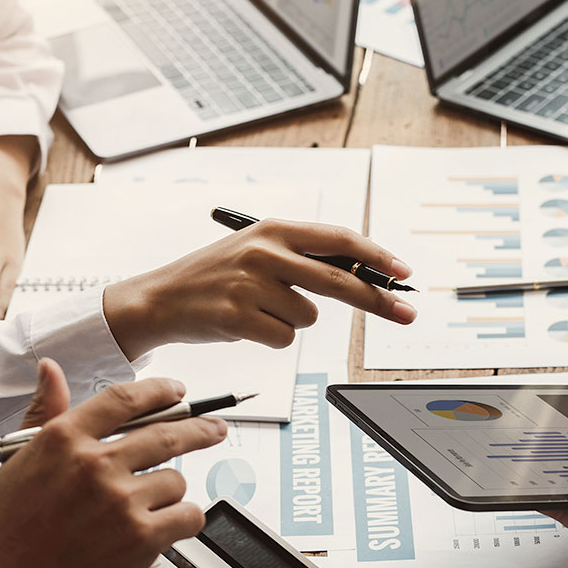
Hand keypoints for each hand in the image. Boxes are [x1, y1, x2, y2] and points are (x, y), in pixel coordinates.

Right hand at [0, 363, 227, 567]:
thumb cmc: (9, 532)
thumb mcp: (18, 462)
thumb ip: (44, 414)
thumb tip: (51, 369)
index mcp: (63, 439)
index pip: (124, 398)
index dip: (159, 390)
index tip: (177, 391)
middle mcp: (95, 464)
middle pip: (167, 433)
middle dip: (199, 430)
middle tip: (214, 429)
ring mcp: (121, 500)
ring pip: (176, 481)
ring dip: (169, 493)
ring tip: (146, 510)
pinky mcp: (141, 537)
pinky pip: (188, 516)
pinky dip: (183, 521)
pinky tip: (167, 527)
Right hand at [103, 218, 416, 358]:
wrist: (160, 298)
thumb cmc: (217, 277)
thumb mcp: (258, 251)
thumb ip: (304, 259)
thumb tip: (364, 278)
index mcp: (274, 229)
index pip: (339, 240)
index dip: (376, 257)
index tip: (404, 272)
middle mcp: (265, 252)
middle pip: (338, 280)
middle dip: (377, 300)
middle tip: (406, 313)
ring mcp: (250, 284)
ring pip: (308, 317)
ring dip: (290, 321)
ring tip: (258, 310)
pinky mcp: (238, 315)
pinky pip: (284, 338)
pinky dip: (271, 337)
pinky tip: (245, 323)